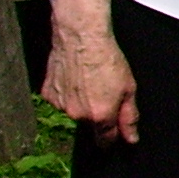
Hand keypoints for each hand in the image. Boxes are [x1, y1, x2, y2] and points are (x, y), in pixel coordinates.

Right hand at [42, 0, 138, 144]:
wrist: (80, 37)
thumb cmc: (107, 59)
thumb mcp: (129, 88)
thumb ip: (129, 117)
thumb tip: (131, 139)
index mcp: (100, 116)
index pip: (105, 140)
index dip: (111, 137)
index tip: (114, 134)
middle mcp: (77, 114)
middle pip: (90, 123)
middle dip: (98, 113)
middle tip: (103, 91)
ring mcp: (60, 105)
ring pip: (74, 110)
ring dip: (81, 101)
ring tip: (88, 80)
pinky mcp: (47, 93)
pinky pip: (61, 99)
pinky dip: (67, 91)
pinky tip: (74, 76)